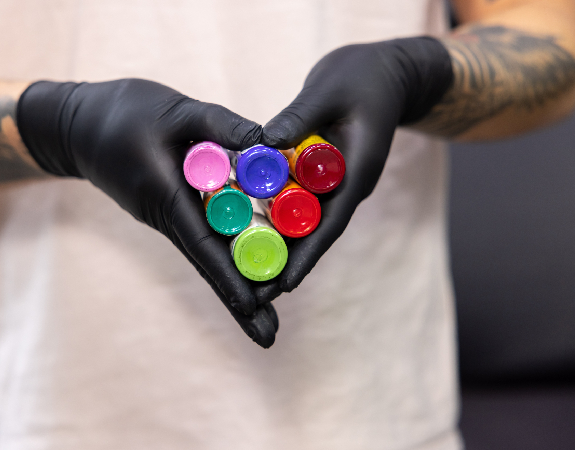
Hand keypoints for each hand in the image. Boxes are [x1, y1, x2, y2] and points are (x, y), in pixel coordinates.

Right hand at [16, 78, 276, 346]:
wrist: (78, 125)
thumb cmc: (124, 112)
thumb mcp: (176, 110)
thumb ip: (220, 124)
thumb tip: (268, 142)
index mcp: (165, 196)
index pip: (202, 245)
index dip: (230, 277)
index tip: (255, 307)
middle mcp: (167, 217)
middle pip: (208, 265)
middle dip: (238, 302)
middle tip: (270, 338)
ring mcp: (167, 217)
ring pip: (207, 256)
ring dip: (234, 285)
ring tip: (264, 318)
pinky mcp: (170, 210)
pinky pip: (201, 238)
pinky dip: (225, 256)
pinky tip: (248, 267)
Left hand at [258, 37, 453, 298]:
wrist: (385, 74)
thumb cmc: (364, 76)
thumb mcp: (329, 89)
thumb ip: (300, 114)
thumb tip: (264, 142)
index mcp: (356, 173)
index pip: (331, 224)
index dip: (308, 256)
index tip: (286, 284)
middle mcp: (345, 186)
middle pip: (314, 233)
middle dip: (286, 263)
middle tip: (255, 292)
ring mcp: (333, 183)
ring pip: (303, 221)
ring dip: (278, 247)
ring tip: (247, 273)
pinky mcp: (320, 175)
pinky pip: (296, 200)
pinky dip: (275, 215)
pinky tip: (247, 228)